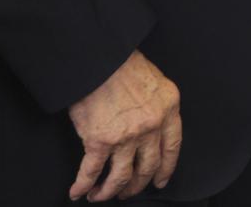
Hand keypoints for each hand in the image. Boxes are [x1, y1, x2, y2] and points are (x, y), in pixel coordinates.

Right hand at [68, 50, 180, 199]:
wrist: (101, 58)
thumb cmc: (124, 64)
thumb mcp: (155, 81)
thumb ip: (156, 105)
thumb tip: (151, 125)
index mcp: (168, 109)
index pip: (172, 148)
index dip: (165, 169)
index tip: (160, 181)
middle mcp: (151, 126)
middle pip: (147, 167)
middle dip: (137, 185)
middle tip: (128, 192)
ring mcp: (126, 135)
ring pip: (121, 176)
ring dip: (110, 191)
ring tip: (101, 195)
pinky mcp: (99, 140)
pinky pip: (91, 171)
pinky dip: (83, 185)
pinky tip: (78, 192)